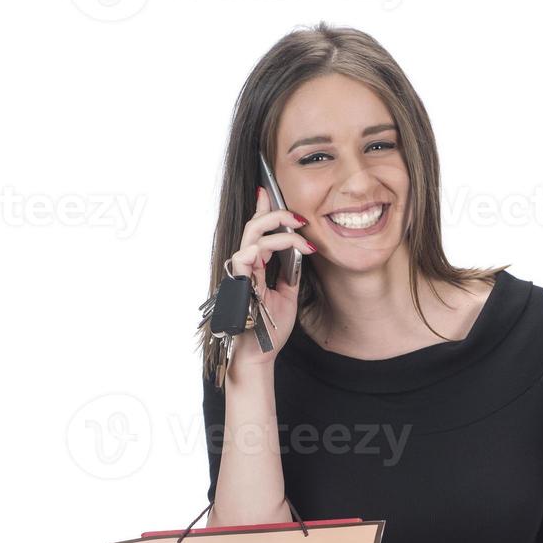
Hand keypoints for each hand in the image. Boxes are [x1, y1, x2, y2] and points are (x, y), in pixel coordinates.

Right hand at [227, 186, 317, 369]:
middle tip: (300, 216)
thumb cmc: (270, 325)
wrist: (261, 352)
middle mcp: (245, 264)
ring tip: (302, 234)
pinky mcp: (241, 282)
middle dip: (276, 213)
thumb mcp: (287, 293)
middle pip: (254, 226)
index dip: (263, 208)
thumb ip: (290, 272)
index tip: (270, 191)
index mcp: (255, 265)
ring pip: (253, 235)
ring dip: (280, 230)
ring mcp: (241, 272)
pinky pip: (247, 255)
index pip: (257, 230)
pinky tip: (291, 248)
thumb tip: (300, 253)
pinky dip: (268, 247)